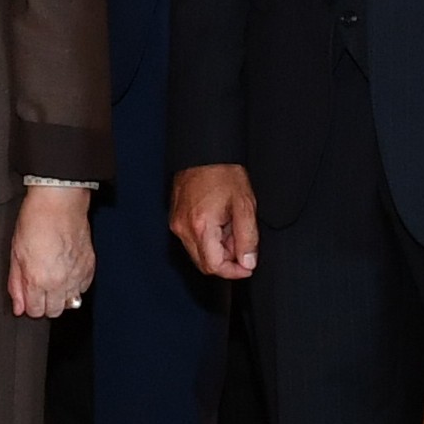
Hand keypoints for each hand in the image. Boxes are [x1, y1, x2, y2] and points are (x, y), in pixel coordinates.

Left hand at [10, 184, 97, 320]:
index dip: (29, 305)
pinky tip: (66, 273)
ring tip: (53, 280)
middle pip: (54, 312)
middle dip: (44, 304)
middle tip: (39, 288)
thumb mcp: (16, 253)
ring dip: (61, 296)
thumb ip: (16, 284)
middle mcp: (60, 282)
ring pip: (71, 303)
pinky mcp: (89, 266)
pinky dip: (75, 285)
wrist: (59, 202)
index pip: (35, 311)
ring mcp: (77, 275)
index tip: (28, 296)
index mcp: (38, 280)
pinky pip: (83, 288)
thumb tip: (18, 306)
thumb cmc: (36, 221)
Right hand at [171, 162, 258, 281]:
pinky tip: (219, 222)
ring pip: (198, 253)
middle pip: (204, 264)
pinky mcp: (175, 219)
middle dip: (226, 260)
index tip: (248, 266)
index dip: (234, 271)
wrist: (204, 152)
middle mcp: (183, 229)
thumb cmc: (224, 174)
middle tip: (241, 242)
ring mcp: (176, 224)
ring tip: (230, 227)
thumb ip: (247, 238)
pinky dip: (208, 239)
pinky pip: (192, 241)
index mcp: (200, 227)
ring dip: (218, 249)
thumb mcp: (245, 206)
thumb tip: (248, 263)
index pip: (214, 266)